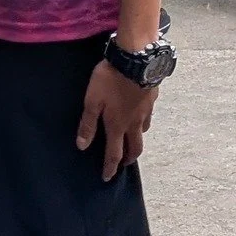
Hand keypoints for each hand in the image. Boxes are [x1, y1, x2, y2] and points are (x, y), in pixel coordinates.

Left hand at [76, 61, 156, 181]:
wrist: (137, 58)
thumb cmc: (110, 79)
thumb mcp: (92, 100)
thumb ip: (88, 123)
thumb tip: (82, 146)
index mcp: (118, 125)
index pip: (114, 153)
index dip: (110, 167)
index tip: (107, 178)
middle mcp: (134, 122)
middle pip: (135, 148)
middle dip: (129, 158)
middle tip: (123, 163)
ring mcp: (146, 111)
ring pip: (143, 132)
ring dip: (137, 139)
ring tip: (131, 138)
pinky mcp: (152, 98)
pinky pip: (148, 116)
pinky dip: (143, 122)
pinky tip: (140, 114)